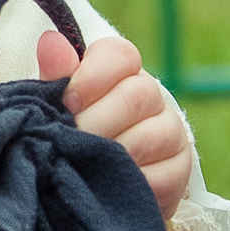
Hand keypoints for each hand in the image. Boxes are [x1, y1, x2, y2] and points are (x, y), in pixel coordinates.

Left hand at [36, 32, 191, 218]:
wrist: (92, 184)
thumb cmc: (72, 133)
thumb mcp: (58, 105)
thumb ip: (56, 75)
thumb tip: (50, 41)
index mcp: (121, 71)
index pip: (121, 55)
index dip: (93, 76)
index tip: (68, 102)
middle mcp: (153, 96)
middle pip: (137, 95)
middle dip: (96, 122)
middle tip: (71, 141)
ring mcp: (171, 132)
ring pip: (150, 135)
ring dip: (112, 154)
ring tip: (85, 166)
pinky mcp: (180, 170)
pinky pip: (163, 175)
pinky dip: (132, 184)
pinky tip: (109, 189)